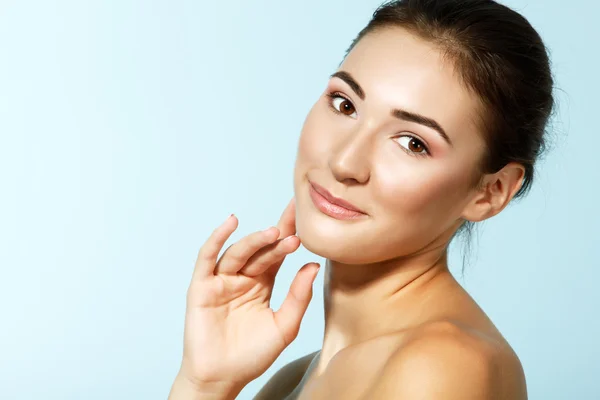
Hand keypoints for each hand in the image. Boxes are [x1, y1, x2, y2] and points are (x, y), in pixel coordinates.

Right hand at [176, 198, 319, 392]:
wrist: (223, 378)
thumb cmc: (252, 355)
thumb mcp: (284, 326)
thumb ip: (298, 297)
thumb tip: (313, 267)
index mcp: (262, 284)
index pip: (277, 253)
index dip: (289, 235)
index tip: (305, 217)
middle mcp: (242, 278)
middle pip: (260, 251)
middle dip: (277, 238)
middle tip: (295, 231)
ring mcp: (221, 280)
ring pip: (238, 252)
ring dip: (255, 241)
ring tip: (274, 233)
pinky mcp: (202, 287)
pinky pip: (208, 258)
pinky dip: (217, 239)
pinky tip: (231, 223)